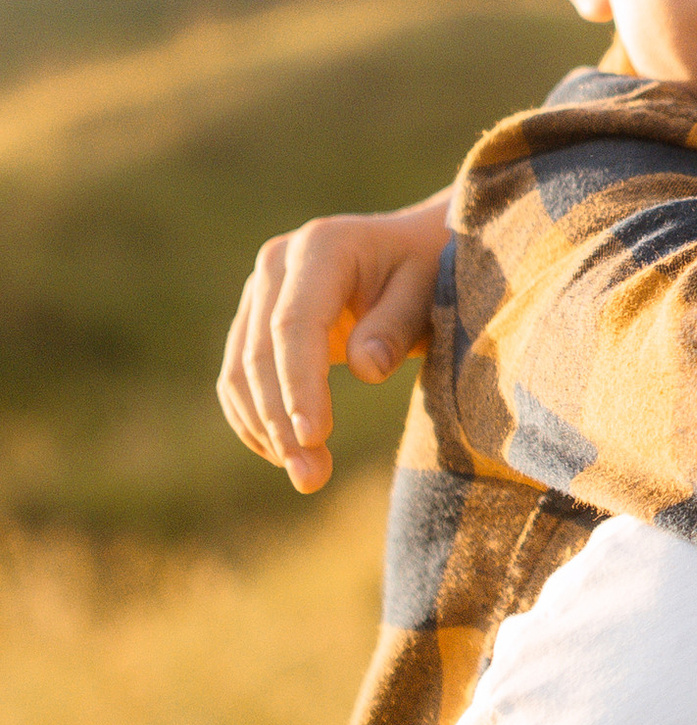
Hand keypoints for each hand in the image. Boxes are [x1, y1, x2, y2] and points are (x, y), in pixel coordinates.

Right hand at [217, 191, 454, 492]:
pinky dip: (255, 419)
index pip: (295, 324)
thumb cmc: (429, 269)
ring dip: (265, 429)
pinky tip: (284, 454)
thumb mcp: (430, 290)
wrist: (412, 249)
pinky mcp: (254, 319)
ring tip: (307, 475)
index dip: (298, 384)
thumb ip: (397, 326)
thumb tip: (365, 368)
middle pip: (260, 352)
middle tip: (311, 478)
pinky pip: (239, 375)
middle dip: (281, 421)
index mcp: (322, 246)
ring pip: (240, 368)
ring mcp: (259, 290)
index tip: (313, 437)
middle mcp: (277, 263)